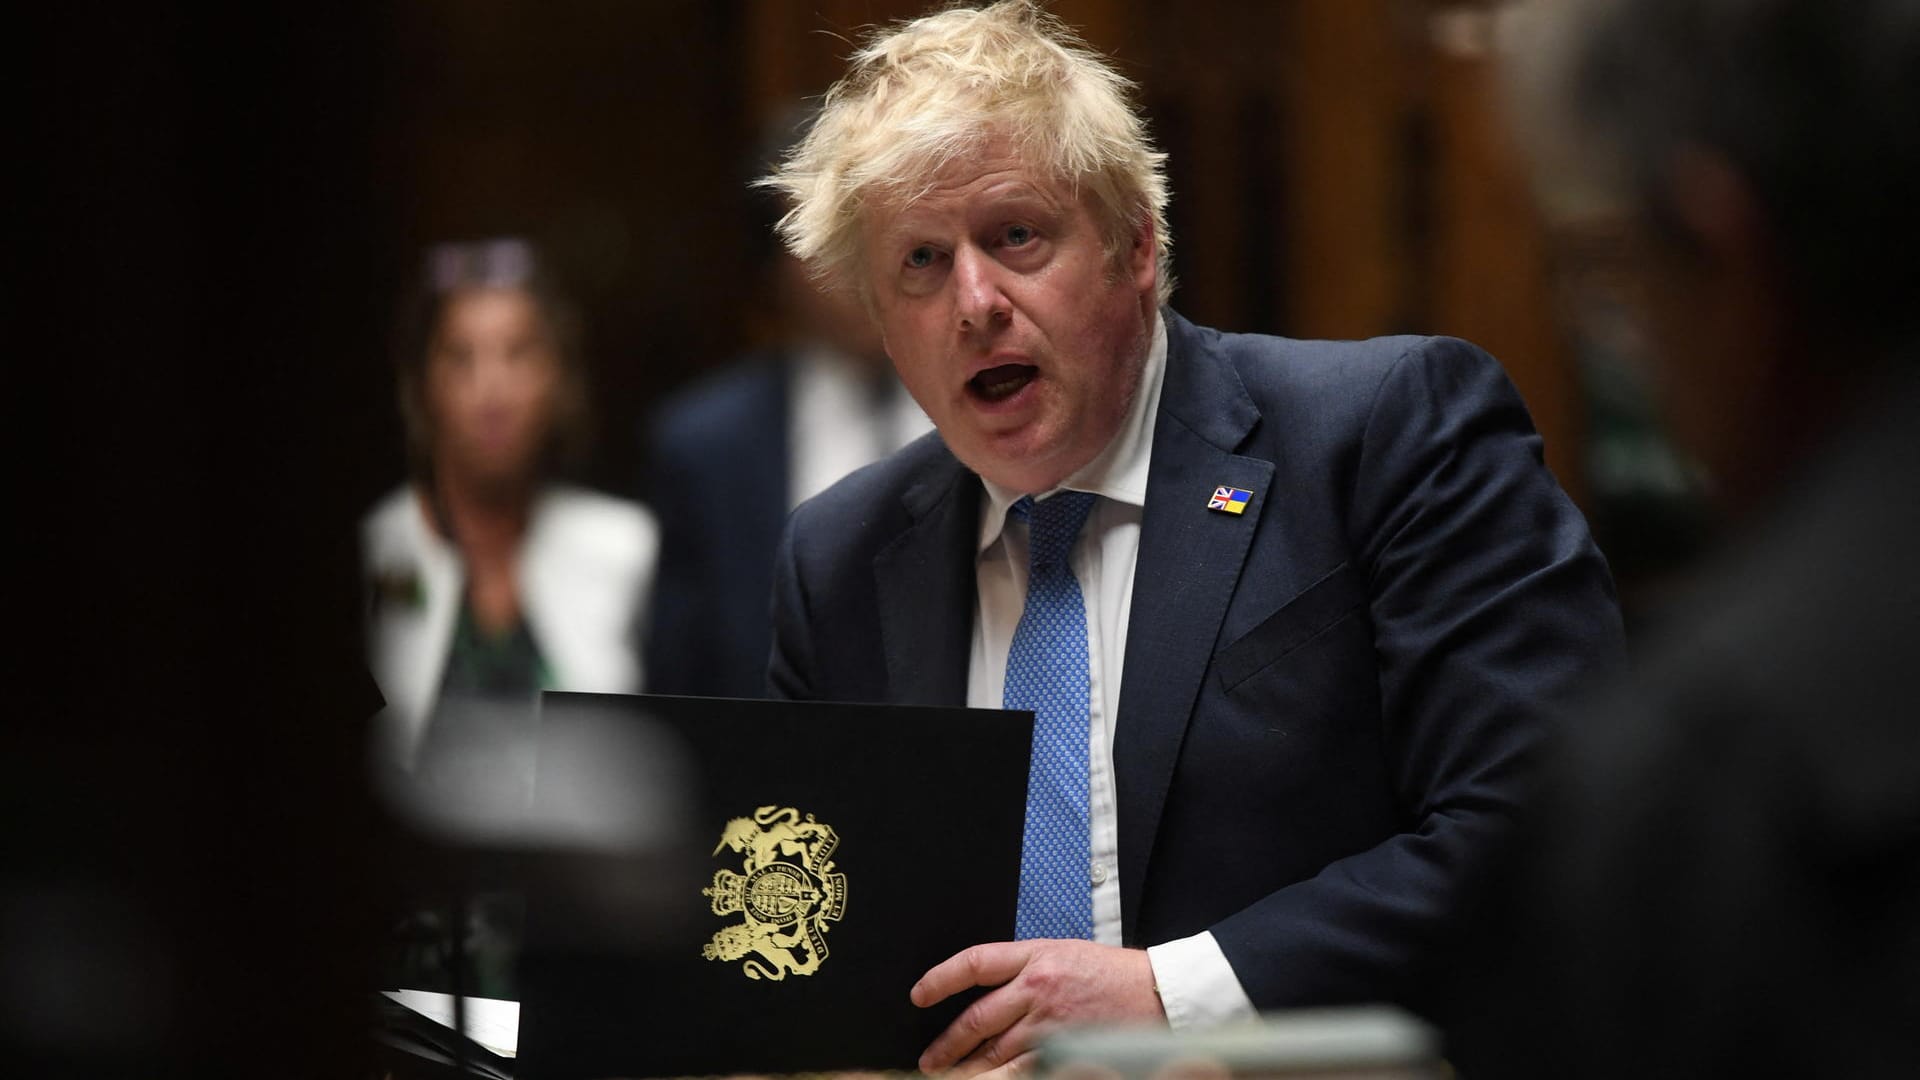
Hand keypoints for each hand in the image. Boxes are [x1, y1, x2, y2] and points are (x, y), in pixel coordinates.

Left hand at [910, 939, 1165, 1076]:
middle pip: (976, 1018)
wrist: (1161, 994)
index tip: (919, 995)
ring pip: (993, 1052)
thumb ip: (1025, 972)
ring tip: (950, 1077)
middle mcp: (1037, 989)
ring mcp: (1050, 1025)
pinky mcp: (1064, 1052)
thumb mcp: (1065, 955)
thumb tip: (987, 996)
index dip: (940, 979)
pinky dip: (1002, 1078)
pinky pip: (1021, 1071)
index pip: (974, 963)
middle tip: (930, 1059)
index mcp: (1036, 956)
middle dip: (947, 1043)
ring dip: (967, 1068)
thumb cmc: (1114, 976)